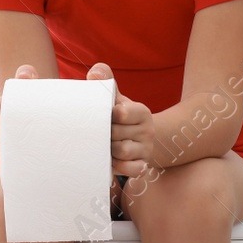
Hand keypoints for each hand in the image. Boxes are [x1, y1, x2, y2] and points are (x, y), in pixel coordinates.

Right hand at [0, 63, 36, 174]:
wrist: (23, 137)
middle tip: (25, 131)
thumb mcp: (23, 97)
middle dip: (7, 130)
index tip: (21, 113)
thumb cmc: (21, 114)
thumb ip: (25, 81)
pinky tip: (8, 162)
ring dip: (3, 148)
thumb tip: (25, 74)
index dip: (4, 110)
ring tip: (20, 146)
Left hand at [87, 62, 153, 176]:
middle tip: (98, 134)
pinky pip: (132, 170)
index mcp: (141, 111)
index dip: (107, 116)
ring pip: (122, 152)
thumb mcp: (114, 98)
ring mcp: (146, 149)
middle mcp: (148, 130)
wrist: (137, 138)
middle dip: (104, 135)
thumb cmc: (119, 115)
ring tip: (103, 146)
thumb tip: (95, 72)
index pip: (121, 113)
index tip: (104, 116)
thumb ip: (105, 82)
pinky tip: (111, 161)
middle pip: (117, 134)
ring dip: (109, 151)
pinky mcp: (143, 165)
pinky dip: (119, 167)